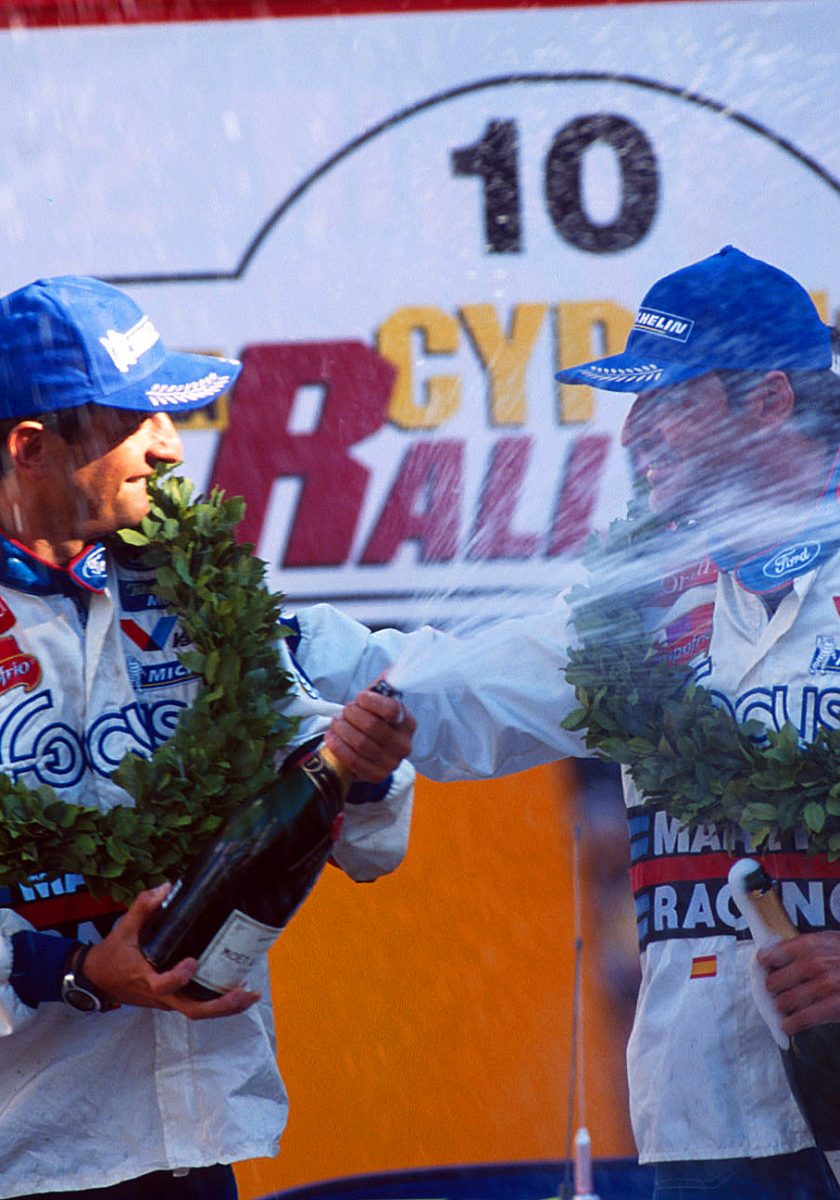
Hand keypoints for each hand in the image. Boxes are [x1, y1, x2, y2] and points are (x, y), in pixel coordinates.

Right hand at [83, 885, 259, 1019]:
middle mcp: (160, 996)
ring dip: (225, 1006)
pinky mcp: (172, 1000)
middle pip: (193, 1010)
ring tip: (250, 993)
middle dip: (221, 1005)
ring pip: (198, 1012)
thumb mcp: (123, 929)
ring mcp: (167, 1001)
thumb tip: (166, 888)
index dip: (178, 977)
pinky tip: (235, 988)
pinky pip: (195, 1005)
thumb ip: (143, 907)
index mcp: (145, 979)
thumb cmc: (111, 956)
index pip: (163, 985)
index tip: (192, 962)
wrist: (97, 979)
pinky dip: (216, 1001)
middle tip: (245, 991)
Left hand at [324, 683, 415, 782]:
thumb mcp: (378, 703)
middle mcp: (404, 744)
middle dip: (352, 715)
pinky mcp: (377, 776)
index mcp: (407, 722)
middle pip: (372, 726)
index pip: (392, 710)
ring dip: (342, 730)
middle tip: (344, 712)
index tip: (359, 698)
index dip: (371, 702)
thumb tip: (392, 669)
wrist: (368, 752)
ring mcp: (392, 763)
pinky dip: (339, 747)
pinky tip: (331, 738)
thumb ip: (383, 685)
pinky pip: (354, 761)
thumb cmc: (372, 722)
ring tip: (336, 723)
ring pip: (361, 744)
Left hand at [759, 932, 839, 1034]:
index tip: (762, 967)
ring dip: (781, 1006)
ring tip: (780, 1008)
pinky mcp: (835, 1006)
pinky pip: (806, 1017)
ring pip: (788, 999)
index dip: (766, 962)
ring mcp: (826, 985)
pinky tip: (787, 1025)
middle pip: (778, 979)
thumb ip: (810, 946)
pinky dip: (793, 1023)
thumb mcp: (833, 941)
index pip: (776, 953)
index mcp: (812, 944)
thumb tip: (779, 953)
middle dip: (773, 988)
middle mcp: (816, 963)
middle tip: (772, 992)